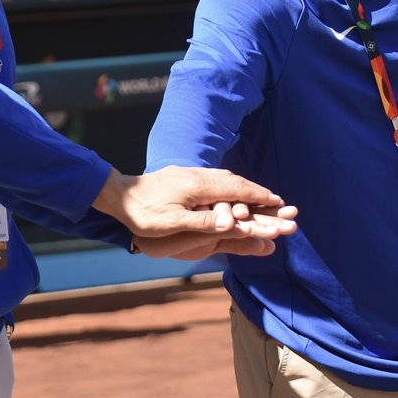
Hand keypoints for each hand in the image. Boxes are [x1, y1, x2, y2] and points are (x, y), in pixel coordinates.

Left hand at [91, 165, 287, 237]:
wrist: (118, 194)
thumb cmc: (143, 214)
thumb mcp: (171, 224)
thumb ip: (202, 223)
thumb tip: (231, 223)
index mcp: (198, 187)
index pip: (236, 190)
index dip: (259, 197)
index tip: (279, 203)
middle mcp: (197, 176)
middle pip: (235, 181)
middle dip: (257, 191)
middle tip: (277, 201)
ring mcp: (189, 174)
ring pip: (225, 178)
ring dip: (244, 187)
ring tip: (258, 196)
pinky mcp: (182, 176)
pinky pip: (214, 178)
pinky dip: (229, 184)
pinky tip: (229, 190)